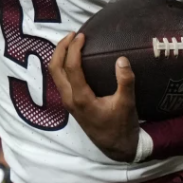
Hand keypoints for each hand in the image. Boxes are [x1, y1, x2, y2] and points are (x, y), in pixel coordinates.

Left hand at [48, 32, 139, 161]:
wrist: (116, 148)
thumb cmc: (122, 126)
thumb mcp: (127, 104)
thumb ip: (125, 82)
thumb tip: (122, 59)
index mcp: (81, 98)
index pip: (71, 67)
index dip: (74, 48)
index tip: (82, 36)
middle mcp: (70, 99)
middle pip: (55, 68)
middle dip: (61, 48)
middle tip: (73, 34)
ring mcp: (68, 102)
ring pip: (55, 74)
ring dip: (60, 56)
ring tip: (72, 42)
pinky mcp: (71, 104)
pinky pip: (61, 80)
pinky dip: (63, 65)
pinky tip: (75, 59)